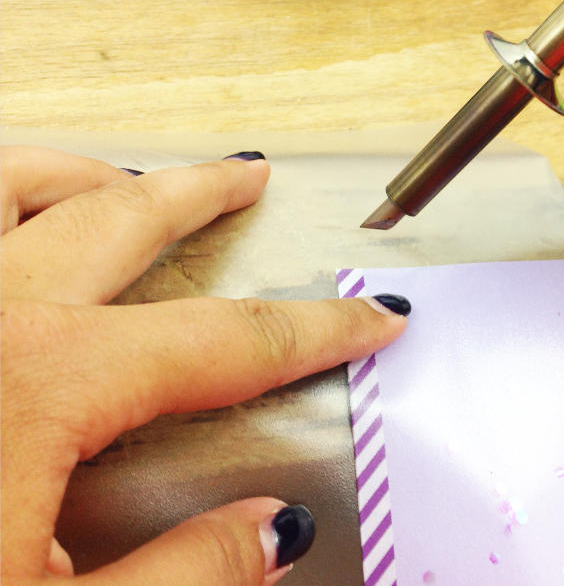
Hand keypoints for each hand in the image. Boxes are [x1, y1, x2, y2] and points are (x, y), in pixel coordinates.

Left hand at [0, 146, 408, 583]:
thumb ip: (185, 575)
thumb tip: (271, 535)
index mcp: (38, 379)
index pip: (228, 342)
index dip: (318, 329)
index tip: (371, 318)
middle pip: (127, 221)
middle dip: (205, 194)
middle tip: (250, 177)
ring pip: (18, 187)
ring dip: (88, 174)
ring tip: (133, 176)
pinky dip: (11, 194)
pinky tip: (31, 218)